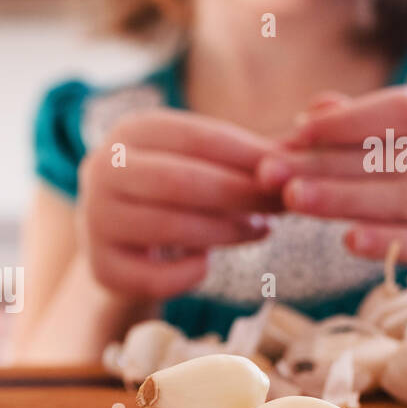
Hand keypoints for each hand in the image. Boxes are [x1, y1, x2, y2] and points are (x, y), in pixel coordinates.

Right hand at [78, 108, 281, 298]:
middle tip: (282, 206)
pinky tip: (207, 264)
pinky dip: (192, 272)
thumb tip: (312, 137)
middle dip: (239, 194)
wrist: (121, 242)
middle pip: (180, 180)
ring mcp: (94, 220)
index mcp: (129, 131)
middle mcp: (101, 170)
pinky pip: (157, 276)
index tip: (290, 169)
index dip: (247, 154)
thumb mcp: (203, 162)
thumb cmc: (175, 193)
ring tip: (260, 230)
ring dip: (226, 231)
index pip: (196, 135)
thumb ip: (250, 154)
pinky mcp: (100, 267)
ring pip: (170, 226)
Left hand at [257, 85, 406, 276]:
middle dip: (324, 165)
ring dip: (342, 200)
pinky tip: (348, 240)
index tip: (295, 132)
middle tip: (269, 172)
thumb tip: (312, 109)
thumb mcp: (404, 145)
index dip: (347, 121)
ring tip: (291, 199)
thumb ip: (359, 127)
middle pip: (391, 158)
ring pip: (403, 199)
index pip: (403, 109)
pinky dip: (385, 241)